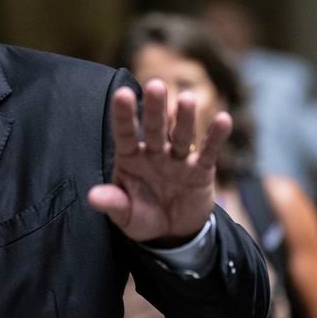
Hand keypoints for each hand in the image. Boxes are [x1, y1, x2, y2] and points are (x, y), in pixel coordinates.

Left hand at [88, 79, 231, 245]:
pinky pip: (208, 152)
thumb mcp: (125, 215)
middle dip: (155, 108)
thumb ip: (112, 203)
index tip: (122, 94)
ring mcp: (178, 159)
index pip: (125, 134)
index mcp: (130, 158)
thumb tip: (92, 197)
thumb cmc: (142, 216)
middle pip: (154, 128)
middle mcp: (154, 153)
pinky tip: (223, 120)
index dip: (124, 115)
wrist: (172, 232)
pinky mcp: (200, 170)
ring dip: (184, 118)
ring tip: (186, 99)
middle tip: (155, 85)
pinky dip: (215, 137)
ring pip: (180, 135)